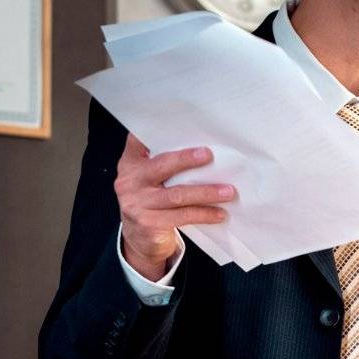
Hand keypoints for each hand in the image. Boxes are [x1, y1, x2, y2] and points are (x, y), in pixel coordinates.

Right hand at [115, 136, 233, 279]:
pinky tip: (220, 213)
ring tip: (228, 191)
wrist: (140, 240)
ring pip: (177, 194)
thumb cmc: (153, 202)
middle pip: (162, 165)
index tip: (176, 118)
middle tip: (209, 155)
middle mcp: (129, 181)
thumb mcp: (151, 180)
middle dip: (187, 159)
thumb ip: (166, 164)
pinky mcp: (149, 223)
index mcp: (131, 163)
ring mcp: (137, 203)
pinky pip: (182, 216)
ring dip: (206, 192)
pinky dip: (204, 214)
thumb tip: (205, 150)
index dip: (155, 128)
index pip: (139, 140)